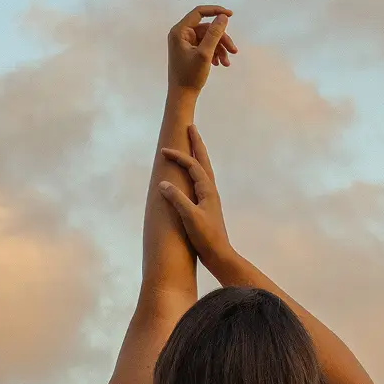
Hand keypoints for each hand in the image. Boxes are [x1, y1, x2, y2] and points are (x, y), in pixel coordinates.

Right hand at [158, 124, 232, 268]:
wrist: (220, 256)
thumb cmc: (206, 237)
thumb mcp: (190, 217)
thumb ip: (177, 199)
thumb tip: (163, 184)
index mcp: (208, 190)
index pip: (193, 165)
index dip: (179, 156)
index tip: (164, 150)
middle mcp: (211, 191)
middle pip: (204, 161)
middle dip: (196, 144)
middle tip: (191, 127)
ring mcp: (210, 198)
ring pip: (204, 170)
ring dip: (197, 155)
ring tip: (192, 145)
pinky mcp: (206, 207)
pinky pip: (200, 181)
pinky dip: (195, 171)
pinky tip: (192, 177)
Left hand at [167, 4, 237, 93]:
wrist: (182, 96)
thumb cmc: (190, 75)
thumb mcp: (205, 54)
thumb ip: (214, 34)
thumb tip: (223, 16)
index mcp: (180, 31)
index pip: (199, 12)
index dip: (215, 11)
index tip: (230, 15)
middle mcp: (181, 34)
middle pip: (207, 28)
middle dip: (221, 39)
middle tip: (234, 51)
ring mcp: (185, 43)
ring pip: (209, 38)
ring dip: (220, 48)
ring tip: (226, 62)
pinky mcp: (190, 51)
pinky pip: (206, 46)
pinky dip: (215, 53)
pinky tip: (220, 64)